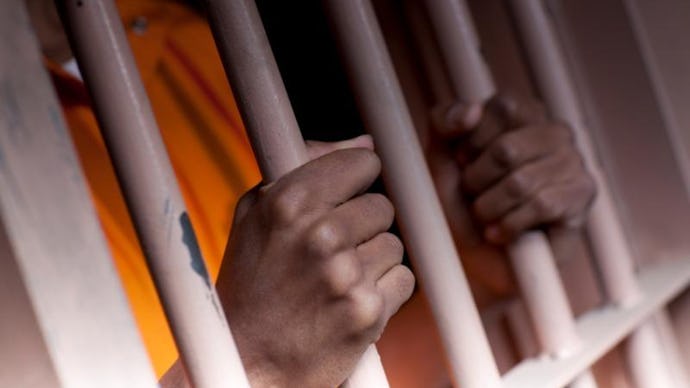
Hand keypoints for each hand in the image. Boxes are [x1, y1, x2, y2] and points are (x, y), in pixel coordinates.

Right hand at [216, 138, 414, 386]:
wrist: (248, 360)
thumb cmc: (250, 283)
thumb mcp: (256, 214)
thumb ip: (305, 165)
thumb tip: (365, 143)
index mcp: (290, 202)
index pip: (363, 163)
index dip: (355, 181)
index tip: (344, 198)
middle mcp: (320, 234)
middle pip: (382, 206)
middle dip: (362, 227)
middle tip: (331, 251)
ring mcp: (347, 275)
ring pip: (394, 245)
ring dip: (372, 261)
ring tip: (335, 281)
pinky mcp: (368, 312)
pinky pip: (403, 280)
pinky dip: (384, 291)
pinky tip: (350, 301)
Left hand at [433, 93, 595, 244]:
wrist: (477, 257)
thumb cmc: (459, 202)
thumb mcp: (438, 157)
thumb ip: (443, 122)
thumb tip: (472, 110)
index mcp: (523, 113)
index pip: (504, 107)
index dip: (473, 141)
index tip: (462, 163)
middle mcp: (554, 131)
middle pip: (507, 149)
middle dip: (476, 181)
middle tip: (472, 196)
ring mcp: (573, 162)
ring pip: (521, 183)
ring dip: (489, 208)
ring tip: (484, 216)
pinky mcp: (582, 196)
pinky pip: (541, 206)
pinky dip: (510, 225)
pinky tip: (500, 233)